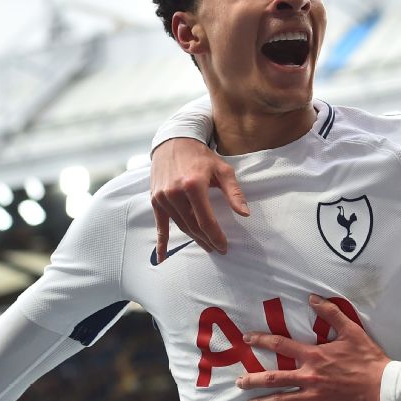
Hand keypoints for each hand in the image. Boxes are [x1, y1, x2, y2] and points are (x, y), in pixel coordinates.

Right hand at [150, 137, 249, 259]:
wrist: (174, 142)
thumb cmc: (201, 157)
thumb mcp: (222, 170)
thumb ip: (234, 193)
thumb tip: (245, 214)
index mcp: (193, 185)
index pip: (206, 220)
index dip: (216, 236)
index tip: (224, 246)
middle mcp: (175, 193)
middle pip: (193, 226)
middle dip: (207, 240)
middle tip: (218, 249)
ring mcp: (163, 197)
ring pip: (180, 226)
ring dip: (194, 239)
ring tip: (206, 245)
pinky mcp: (155, 200)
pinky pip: (160, 225)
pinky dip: (162, 242)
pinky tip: (163, 257)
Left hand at [236, 295, 386, 400]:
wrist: (382, 387)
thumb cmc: (368, 358)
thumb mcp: (351, 330)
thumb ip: (330, 313)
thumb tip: (312, 298)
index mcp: (313, 355)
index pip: (280, 345)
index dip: (261, 340)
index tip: (247, 339)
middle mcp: (308, 376)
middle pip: (273, 378)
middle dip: (253, 380)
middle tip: (239, 383)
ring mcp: (313, 397)